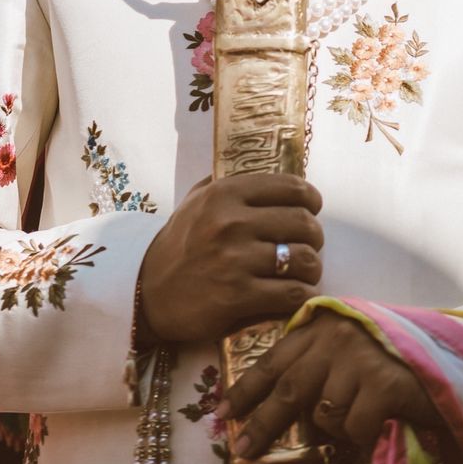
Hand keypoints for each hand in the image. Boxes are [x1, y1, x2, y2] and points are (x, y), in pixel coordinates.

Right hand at [139, 173, 322, 343]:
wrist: (148, 290)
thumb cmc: (179, 243)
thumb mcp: (196, 200)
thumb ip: (228, 182)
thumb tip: (268, 166)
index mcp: (225, 193)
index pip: (291, 187)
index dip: (311, 199)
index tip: (312, 208)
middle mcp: (232, 222)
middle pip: (304, 224)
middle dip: (314, 237)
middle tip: (309, 245)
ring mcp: (235, 260)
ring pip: (304, 260)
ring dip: (312, 268)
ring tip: (305, 272)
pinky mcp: (238, 297)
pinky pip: (292, 293)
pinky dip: (302, 295)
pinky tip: (295, 294)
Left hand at [219, 309, 437, 460]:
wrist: (440, 356)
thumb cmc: (384, 356)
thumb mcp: (343, 350)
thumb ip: (312, 363)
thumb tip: (271, 404)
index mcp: (320, 328)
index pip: (273, 359)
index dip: (244, 388)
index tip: (220, 412)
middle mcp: (335, 338)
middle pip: (287, 388)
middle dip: (262, 424)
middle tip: (242, 450)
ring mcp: (359, 358)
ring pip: (323, 413)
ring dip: (332, 428)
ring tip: (353, 420)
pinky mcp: (382, 382)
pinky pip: (352, 427)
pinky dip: (358, 437)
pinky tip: (375, 425)